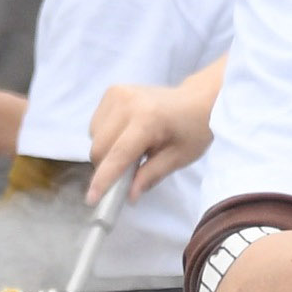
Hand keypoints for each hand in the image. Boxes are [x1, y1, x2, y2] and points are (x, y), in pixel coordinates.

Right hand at [87, 78, 218, 203]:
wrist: (198, 100)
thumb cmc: (194, 130)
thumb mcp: (179, 158)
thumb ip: (151, 175)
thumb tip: (129, 196)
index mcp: (148, 119)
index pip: (118, 154)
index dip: (104, 180)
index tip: (93, 200)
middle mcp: (127, 102)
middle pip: (100, 147)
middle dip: (106, 167)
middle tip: (126, 175)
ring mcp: (117, 93)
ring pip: (94, 136)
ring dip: (106, 151)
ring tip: (131, 150)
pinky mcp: (112, 91)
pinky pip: (96, 124)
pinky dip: (105, 136)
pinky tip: (125, 136)